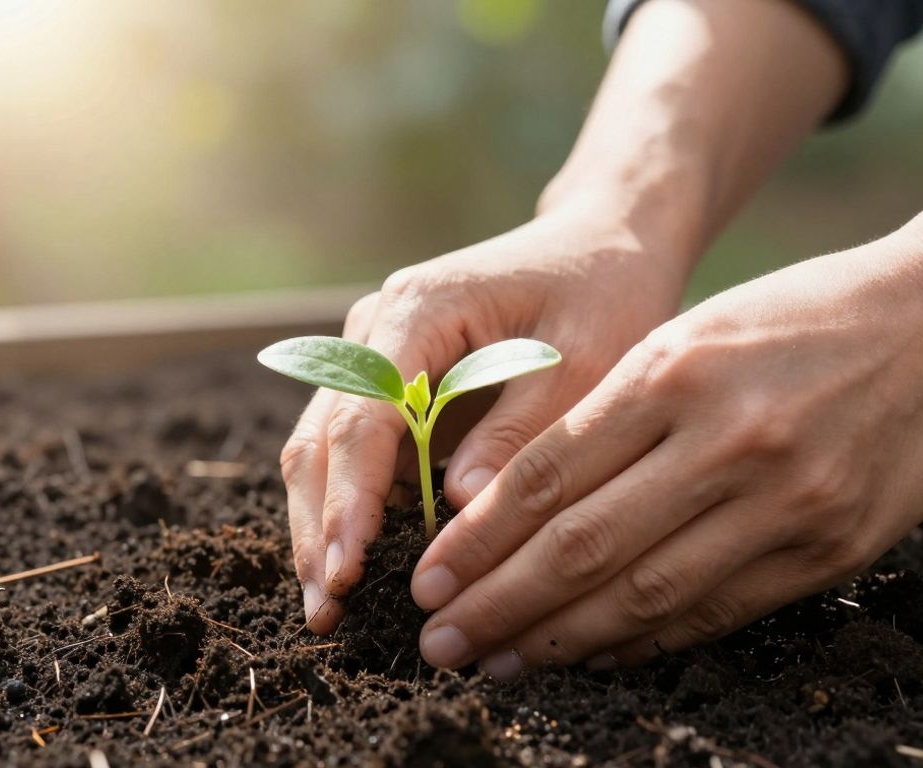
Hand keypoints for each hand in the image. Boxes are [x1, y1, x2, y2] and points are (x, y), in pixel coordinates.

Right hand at [282, 209, 690, 632]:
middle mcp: (378, 329)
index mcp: (421, 308)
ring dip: (321, 526)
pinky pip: (352, 452)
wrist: (601, 244)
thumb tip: (456, 507)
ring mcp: (375, 355)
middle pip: (323, 436)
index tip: (348, 572)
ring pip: (321, 448)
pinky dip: (347, 509)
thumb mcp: (586, 358)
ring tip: (328, 609)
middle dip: (319, 528)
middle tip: (325, 614)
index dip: (352, 499)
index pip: (365, 414)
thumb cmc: (603, 293)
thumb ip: (521, 429)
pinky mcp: (390, 385)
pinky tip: (356, 569)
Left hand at [411, 232, 922, 676]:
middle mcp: (726, 440)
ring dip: (561, 639)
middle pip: (583, 545)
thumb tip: (509, 502)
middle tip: (438, 643)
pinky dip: (646, 641)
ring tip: (499, 662)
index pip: (548, 474)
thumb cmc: (798, 318)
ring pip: (646, 594)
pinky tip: (593, 654)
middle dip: (498, 604)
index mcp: (675, 370)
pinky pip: (717, 612)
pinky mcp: (832, 549)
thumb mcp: (691, 333)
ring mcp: (786, 501)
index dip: (478, 539)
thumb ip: (609, 410)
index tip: (427, 581)